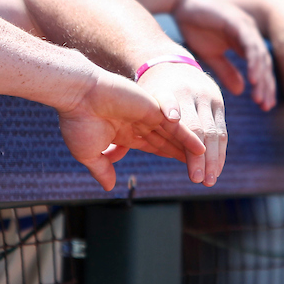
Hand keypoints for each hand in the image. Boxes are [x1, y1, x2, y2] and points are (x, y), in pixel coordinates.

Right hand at [57, 69, 192, 189]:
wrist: (77, 96)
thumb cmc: (78, 122)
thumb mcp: (88, 154)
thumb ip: (102, 169)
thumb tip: (109, 187)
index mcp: (123, 131)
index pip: (151, 146)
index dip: (167, 155)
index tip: (181, 165)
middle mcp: (137, 122)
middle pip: (166, 141)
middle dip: (182, 154)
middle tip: (200, 167)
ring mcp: (146, 114)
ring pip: (173, 135)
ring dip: (188, 150)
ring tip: (205, 164)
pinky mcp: (152, 108)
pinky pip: (174, 125)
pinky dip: (188, 137)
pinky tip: (201, 149)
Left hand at [137, 62, 225, 185]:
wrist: (169, 64)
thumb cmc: (148, 93)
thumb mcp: (138, 101)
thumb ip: (129, 124)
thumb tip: (108, 154)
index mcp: (162, 90)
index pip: (167, 101)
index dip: (169, 108)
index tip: (171, 119)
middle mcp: (187, 91)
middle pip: (196, 125)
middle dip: (197, 154)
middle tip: (196, 178)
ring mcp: (205, 96)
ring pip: (213, 131)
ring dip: (212, 159)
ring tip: (208, 181)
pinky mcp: (217, 102)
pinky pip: (221, 131)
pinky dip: (218, 153)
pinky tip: (215, 170)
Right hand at [173, 0, 275, 110]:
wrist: (181, 3)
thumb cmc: (195, 26)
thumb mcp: (211, 54)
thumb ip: (226, 71)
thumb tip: (241, 90)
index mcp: (245, 42)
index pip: (260, 68)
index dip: (264, 86)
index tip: (264, 106)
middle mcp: (249, 34)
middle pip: (264, 64)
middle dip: (266, 86)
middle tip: (265, 106)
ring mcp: (245, 26)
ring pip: (260, 55)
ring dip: (261, 77)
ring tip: (260, 96)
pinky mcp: (237, 21)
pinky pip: (250, 44)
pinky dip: (253, 61)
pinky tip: (253, 77)